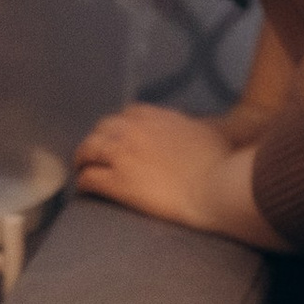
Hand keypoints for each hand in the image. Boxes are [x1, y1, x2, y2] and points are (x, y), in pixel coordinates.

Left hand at [73, 102, 239, 227]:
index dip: (120, 127)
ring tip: (81, 169)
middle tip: (96, 153)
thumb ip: (193, 127)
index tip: (120, 138)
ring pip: (88, 150)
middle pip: (103, 129)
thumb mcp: (209, 132)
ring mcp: (123, 155)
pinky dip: (83, 182)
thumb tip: (195, 130)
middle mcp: (135, 130)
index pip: (128, 114)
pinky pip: (89, 178)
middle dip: (98, 140)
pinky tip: (84, 188)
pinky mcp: (117, 181)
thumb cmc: (221, 164)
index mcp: (157, 117)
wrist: (216, 187)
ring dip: (83, 159)